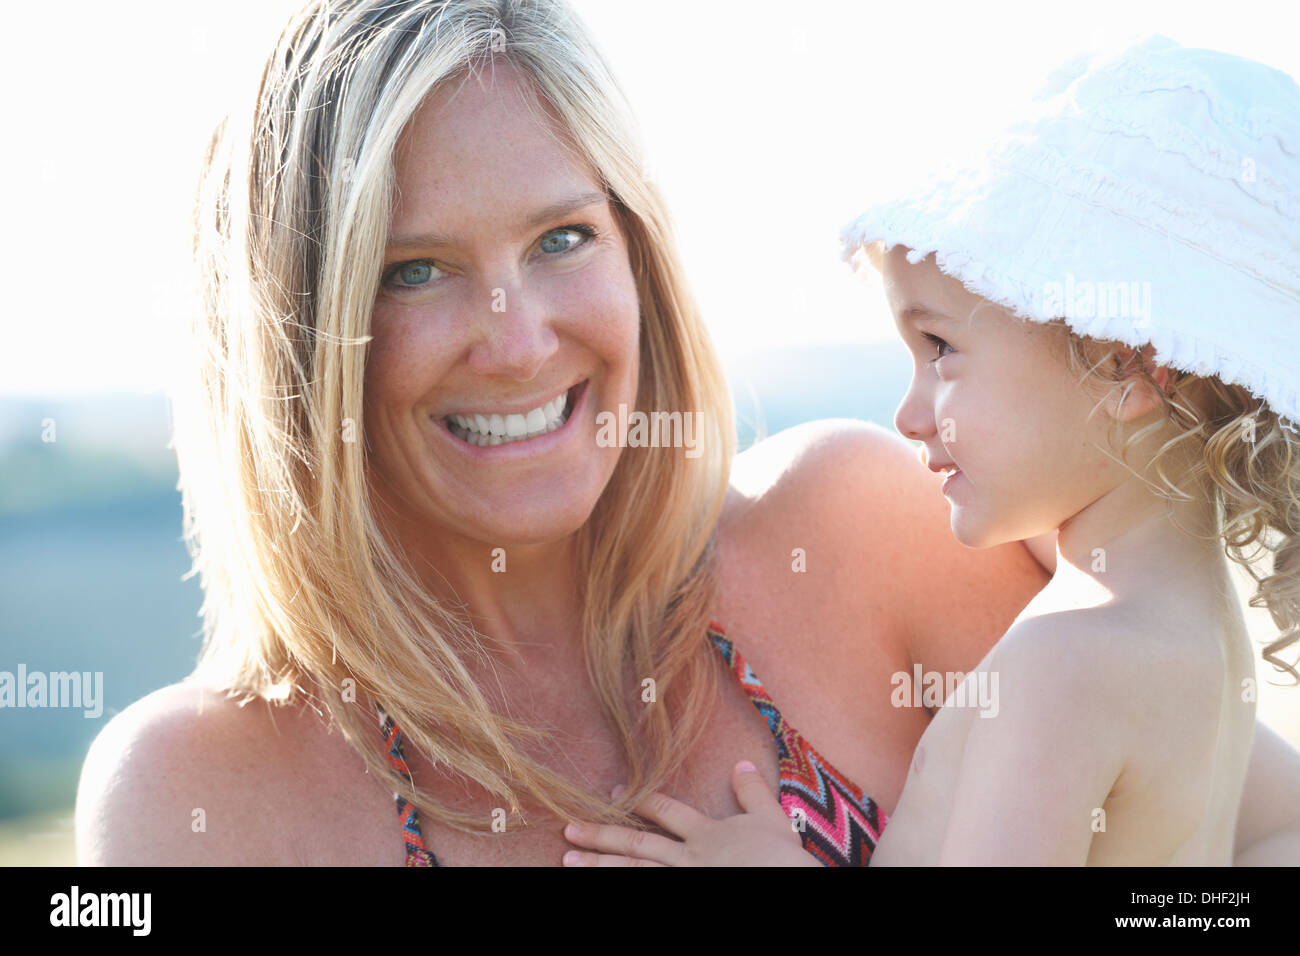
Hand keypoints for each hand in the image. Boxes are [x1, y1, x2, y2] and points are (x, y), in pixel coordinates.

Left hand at [561, 760, 819, 865]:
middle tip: (569, 828)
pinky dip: (620, 884)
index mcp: (707, 832)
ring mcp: (684, 879)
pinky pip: (643, 889)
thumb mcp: (772, 819)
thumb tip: (741, 763)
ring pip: (633, 869)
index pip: (665, 811)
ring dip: (599, 864)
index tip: (611, 792)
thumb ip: (753, 792)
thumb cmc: (782, 857)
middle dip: (601, 834)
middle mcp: (688, 856)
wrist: (783, 880)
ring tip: (568, 858)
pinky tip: (597, 883)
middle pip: (637, 843)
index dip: (638, 800)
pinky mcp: (686, 894)